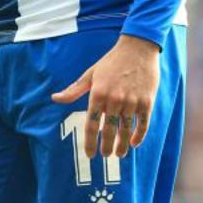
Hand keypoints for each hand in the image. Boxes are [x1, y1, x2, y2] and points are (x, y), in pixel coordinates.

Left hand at [51, 34, 160, 158]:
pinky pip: (143, 124)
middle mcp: (114, 99)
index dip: (90, 142)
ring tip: (119, 153)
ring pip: (126, 130)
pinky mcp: (147, 101)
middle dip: (106, 146)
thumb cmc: (112, 61)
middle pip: (109, 130)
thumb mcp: (91, 74)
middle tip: (105, 155)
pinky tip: (135, 143)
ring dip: (122, 145)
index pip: (91, 124)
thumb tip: (55, 98)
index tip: (89, 154)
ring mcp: (132, 101)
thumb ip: (74, 90)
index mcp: (98, 93)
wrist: (138, 47)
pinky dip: (139, 135)